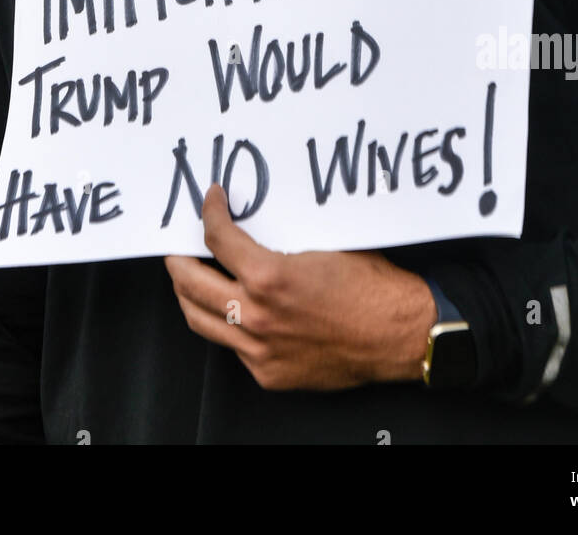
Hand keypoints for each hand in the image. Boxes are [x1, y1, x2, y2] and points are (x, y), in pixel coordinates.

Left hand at [164, 184, 437, 390]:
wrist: (398, 333)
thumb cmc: (370, 286)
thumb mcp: (322, 243)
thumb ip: (279, 238)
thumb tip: (253, 222)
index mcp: (268, 276)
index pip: (216, 238)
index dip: (209, 214)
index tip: (210, 202)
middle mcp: (257, 316)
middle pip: (190, 284)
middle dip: (179, 260)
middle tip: (178, 247)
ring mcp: (260, 350)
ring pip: (201, 321)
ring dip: (190, 295)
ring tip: (190, 279)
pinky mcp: (269, 374)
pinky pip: (234, 347)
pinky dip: (228, 326)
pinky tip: (234, 311)